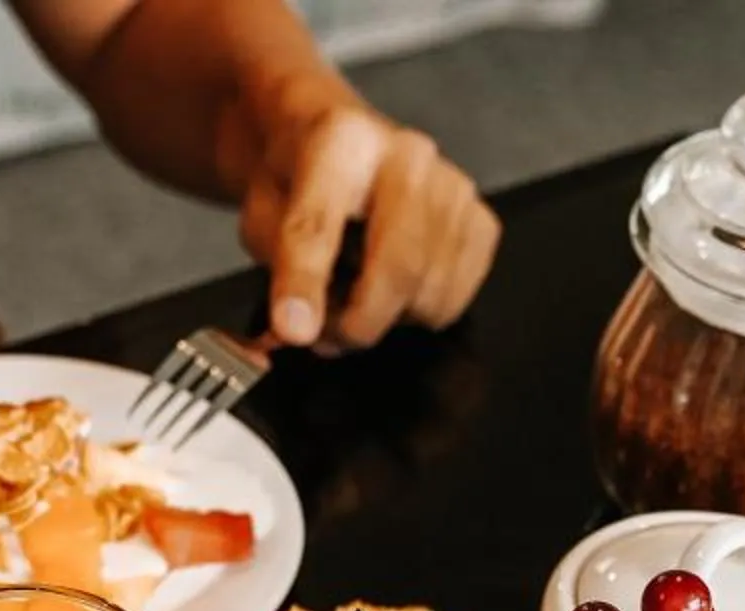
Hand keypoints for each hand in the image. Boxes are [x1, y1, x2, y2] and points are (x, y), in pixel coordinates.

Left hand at [238, 94, 497, 350]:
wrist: (340, 148)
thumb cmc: (304, 181)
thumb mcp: (263, 217)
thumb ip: (280, 271)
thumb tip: (295, 331)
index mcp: (340, 142)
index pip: (321, 225)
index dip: (304, 285)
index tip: (293, 331)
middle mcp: (408, 154)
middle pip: (399, 268)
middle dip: (359, 323)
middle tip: (328, 332)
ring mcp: (453, 185)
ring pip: (432, 292)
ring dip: (391, 319)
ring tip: (360, 297)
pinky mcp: (481, 218)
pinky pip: (458, 296)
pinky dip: (425, 310)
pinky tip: (397, 288)